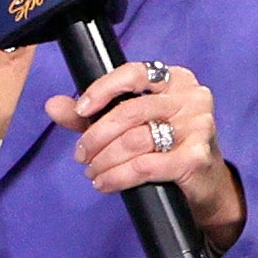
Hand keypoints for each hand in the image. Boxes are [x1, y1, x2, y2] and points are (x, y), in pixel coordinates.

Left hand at [46, 56, 243, 241]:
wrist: (204, 185)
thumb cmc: (166, 147)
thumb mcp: (129, 125)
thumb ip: (92, 114)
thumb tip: (53, 105)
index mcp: (176, 80)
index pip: (134, 73)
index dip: (102, 90)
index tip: (81, 110)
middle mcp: (192, 97)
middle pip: (130, 112)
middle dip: (97, 135)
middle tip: (81, 154)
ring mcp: (198, 127)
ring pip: (135, 141)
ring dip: (104, 160)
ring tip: (93, 172)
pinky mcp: (196, 157)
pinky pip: (145, 166)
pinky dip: (118, 176)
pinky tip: (106, 183)